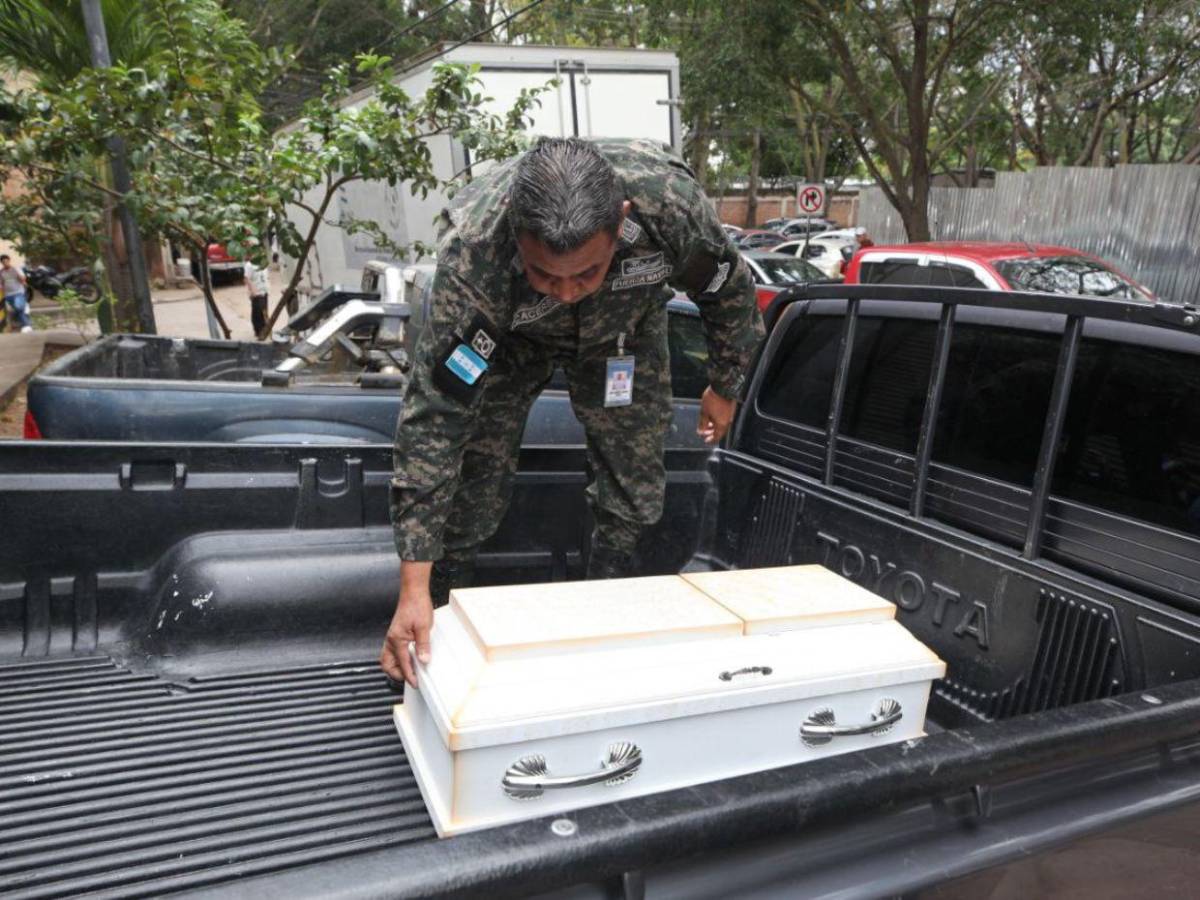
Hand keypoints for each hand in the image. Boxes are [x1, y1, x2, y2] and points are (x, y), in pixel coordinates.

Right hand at [380, 561, 433, 687]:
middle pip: (387, 664)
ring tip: (409, 671)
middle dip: (396, 674)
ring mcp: (392, 637)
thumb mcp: (423, 627)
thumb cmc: (417, 606)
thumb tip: (423, 660)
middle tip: (410, 678)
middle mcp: (391, 640)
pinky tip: (409, 658)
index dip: (409, 675)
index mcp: (396, 640)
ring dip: (396, 667)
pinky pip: (393, 651)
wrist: (413, 592)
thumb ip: (423, 645)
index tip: (415, 683)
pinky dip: (398, 658)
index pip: (403, 663)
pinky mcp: (396, 634)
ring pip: (388, 658)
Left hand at [698, 386, 735, 443]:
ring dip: (714, 425)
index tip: (706, 440)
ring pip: (721, 424)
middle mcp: (727, 421)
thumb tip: (700, 431)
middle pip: (720, 431)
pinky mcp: (730, 408)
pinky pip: (723, 418)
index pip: (717, 436)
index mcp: (721, 424)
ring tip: (707, 423)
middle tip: (705, 432)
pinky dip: (717, 419)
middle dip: (711, 432)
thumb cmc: (713, 399)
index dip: (711, 440)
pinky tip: (712, 415)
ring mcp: (730, 414)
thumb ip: (702, 423)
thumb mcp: (704, 412)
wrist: (723, 387)